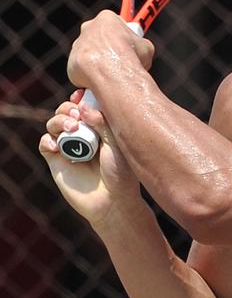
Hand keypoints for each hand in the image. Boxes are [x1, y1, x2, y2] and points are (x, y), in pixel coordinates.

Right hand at [39, 91, 141, 228]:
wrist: (112, 202)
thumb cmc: (121, 174)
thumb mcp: (117, 144)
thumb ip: (102, 123)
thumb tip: (83, 106)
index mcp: (99, 128)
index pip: (84, 106)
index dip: (80, 98)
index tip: (81, 95)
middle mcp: (82, 135)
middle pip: (65, 111)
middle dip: (68, 108)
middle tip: (77, 115)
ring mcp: (68, 147)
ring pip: (54, 124)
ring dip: (58, 120)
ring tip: (71, 127)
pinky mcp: (56, 161)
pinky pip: (45, 143)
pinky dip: (48, 140)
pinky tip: (58, 146)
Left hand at [67, 10, 154, 88]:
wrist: (113, 74)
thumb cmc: (131, 57)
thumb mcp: (146, 47)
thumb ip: (139, 46)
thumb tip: (140, 54)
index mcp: (106, 18)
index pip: (114, 25)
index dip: (122, 37)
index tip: (126, 46)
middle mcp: (88, 27)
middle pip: (98, 38)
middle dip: (106, 49)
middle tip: (118, 63)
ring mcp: (78, 45)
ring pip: (89, 55)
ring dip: (98, 64)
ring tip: (110, 76)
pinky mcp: (72, 62)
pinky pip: (82, 70)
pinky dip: (90, 77)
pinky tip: (101, 82)